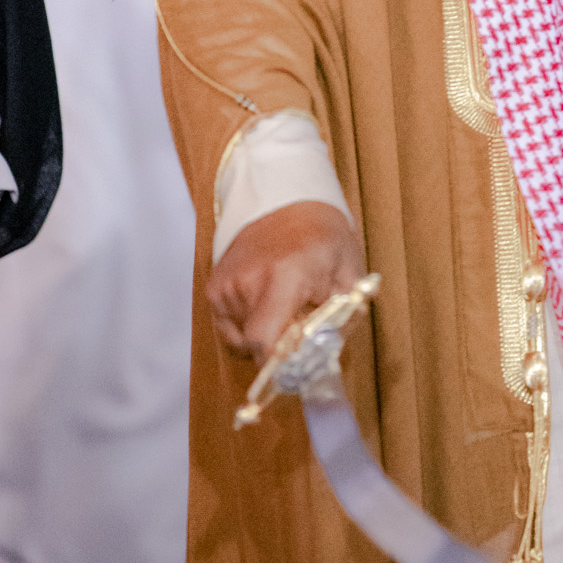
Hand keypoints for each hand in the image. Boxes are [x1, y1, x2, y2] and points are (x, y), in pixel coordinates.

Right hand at [207, 201, 362, 361]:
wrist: (286, 198)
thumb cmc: (322, 234)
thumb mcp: (348, 269)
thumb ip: (344, 314)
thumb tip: (332, 352)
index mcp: (285, 276)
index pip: (265, 340)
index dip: (279, 363)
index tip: (297, 364)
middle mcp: (249, 282)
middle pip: (256, 345)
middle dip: (279, 347)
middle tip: (300, 328)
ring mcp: (227, 285)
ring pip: (241, 339)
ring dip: (264, 334)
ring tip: (283, 306)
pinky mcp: (214, 287)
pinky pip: (229, 326)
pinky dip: (247, 323)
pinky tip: (265, 300)